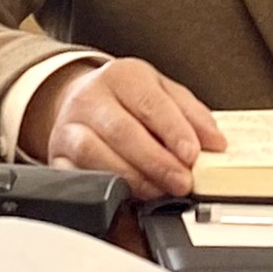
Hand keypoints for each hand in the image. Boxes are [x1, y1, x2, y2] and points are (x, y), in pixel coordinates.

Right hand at [31, 57, 225, 200]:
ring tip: (159, 191)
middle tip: (182, 182)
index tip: (192, 154)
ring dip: (133, 178)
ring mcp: (69, 126)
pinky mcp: (57, 156)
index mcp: (123, 75)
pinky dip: (104, 188)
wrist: (82, 101)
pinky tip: (127, 196)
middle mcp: (91, 97)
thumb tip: (215, 143)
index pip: (150, 103)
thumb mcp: (164, 94)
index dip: (173, 131)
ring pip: (95, 154)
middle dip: (157, 161)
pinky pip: (78, 176)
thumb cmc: (128, 100)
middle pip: (122, 131)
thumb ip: (192, 116)